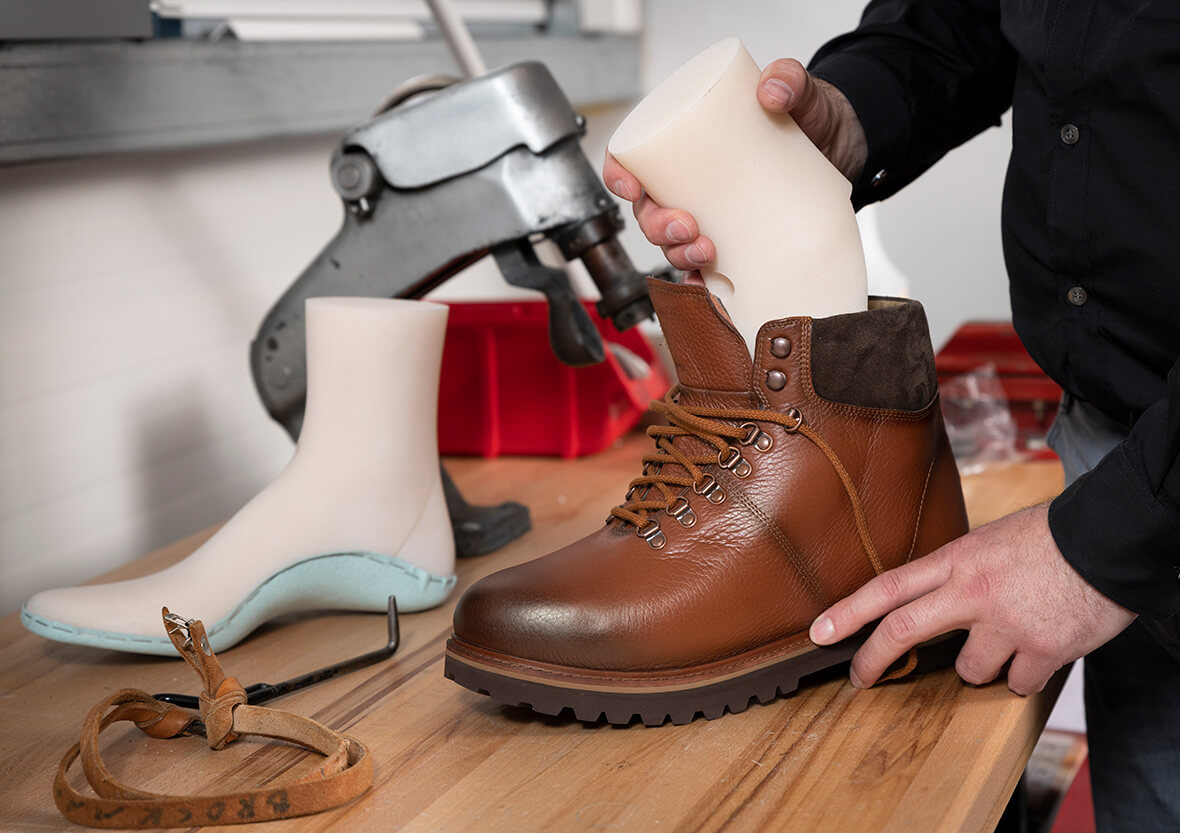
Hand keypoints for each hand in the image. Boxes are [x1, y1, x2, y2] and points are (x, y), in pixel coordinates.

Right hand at [602, 58, 867, 271]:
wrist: (848, 148)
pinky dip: (703, 283)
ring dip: (678, 254)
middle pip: (649, 211)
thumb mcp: (803, 92)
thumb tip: (771, 89)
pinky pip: (708, 269)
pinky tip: (710, 287)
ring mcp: (712, 214)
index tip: (632, 188)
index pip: (633, 158)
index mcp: (688, 143)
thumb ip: (790, 77)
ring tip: (706, 253)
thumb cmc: (812, 117)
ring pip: (673, 244)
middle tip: (687, 226)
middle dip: (656, 227)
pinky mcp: (737, 241)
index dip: (619, 176)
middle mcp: (691, 182)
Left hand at [809, 503, 1136, 694]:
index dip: (848, 613)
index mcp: (957, 559)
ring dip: (980, 666)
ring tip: (1006, 638)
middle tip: (858, 678)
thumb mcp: (989, 541)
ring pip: (968, 670)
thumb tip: (931, 597)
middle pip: (903, 630)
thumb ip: (957, 570)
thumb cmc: (1051, 537)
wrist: (1110, 540)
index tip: (819, 633)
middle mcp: (973, 591)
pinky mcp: (1042, 650)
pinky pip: (1016, 683)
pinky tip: (1039, 651)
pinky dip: (1023, 676)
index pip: (888, 587)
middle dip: (872, 660)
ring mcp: (1006, 623)